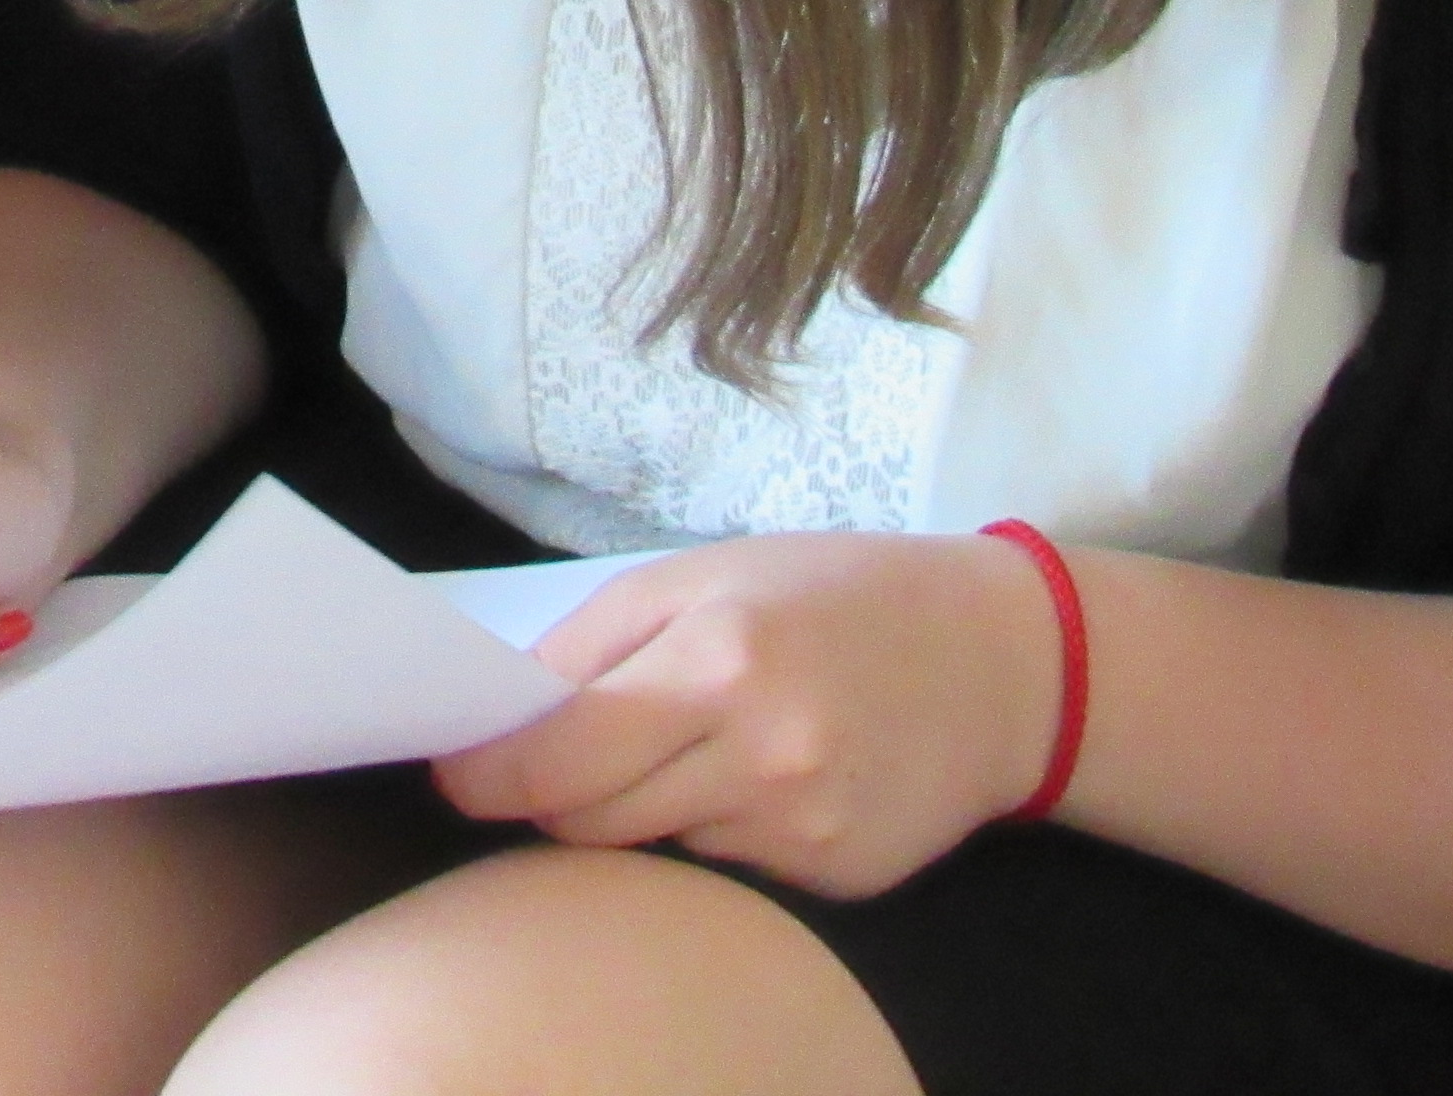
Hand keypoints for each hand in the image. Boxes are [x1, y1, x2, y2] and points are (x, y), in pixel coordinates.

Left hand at [431, 531, 1062, 898]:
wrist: (1000, 663)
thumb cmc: (833, 595)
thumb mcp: (705, 576)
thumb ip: (595, 646)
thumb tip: (502, 718)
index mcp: (719, 660)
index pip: (559, 756)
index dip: (487, 775)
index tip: (452, 773)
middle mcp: (762, 757)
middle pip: (589, 821)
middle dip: (550, 795)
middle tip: (548, 759)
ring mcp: (803, 829)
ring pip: (651, 849)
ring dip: (634, 809)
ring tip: (681, 746)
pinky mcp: (836, 877)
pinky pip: (723, 866)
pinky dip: (709, 829)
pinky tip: (757, 776)